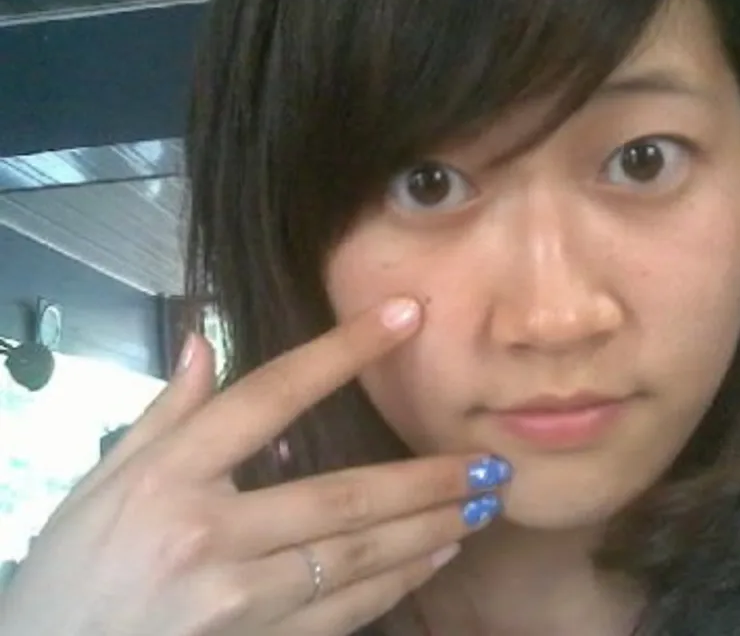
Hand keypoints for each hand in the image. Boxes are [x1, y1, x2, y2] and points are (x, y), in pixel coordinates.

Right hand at [0, 298, 510, 635]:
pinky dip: (399, 581)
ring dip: (428, 528)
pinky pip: (344, 612)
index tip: (405, 316)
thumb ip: (162, 416)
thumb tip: (202, 343)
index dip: (343, 351)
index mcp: (169, 478)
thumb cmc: (69, 576)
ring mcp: (236, 600)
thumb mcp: (97, 487)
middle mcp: (209, 534)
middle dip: (426, 478)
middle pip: (341, 495)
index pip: (271, 395)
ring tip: (482, 504)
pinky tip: (437, 554)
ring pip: (357, 557)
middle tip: (488, 462)